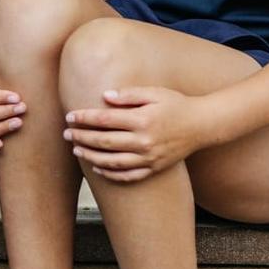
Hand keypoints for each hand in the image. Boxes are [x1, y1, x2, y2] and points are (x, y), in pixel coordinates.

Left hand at [64, 86, 203, 183]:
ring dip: (91, 157)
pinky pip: (128, 175)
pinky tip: (98, 168)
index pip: (105, 120)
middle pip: (104, 142)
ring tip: (76, 151)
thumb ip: (129, 94)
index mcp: (142, 119)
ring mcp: (149, 157)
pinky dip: (111, 174)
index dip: (85, 118)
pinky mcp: (155, 168)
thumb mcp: (154, 92)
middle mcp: (144, 141)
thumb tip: (105, 97)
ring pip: (113, 162)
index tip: (70, 116)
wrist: (202, 125)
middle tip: (66, 134)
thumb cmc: (176, 104)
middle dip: (82, 137)